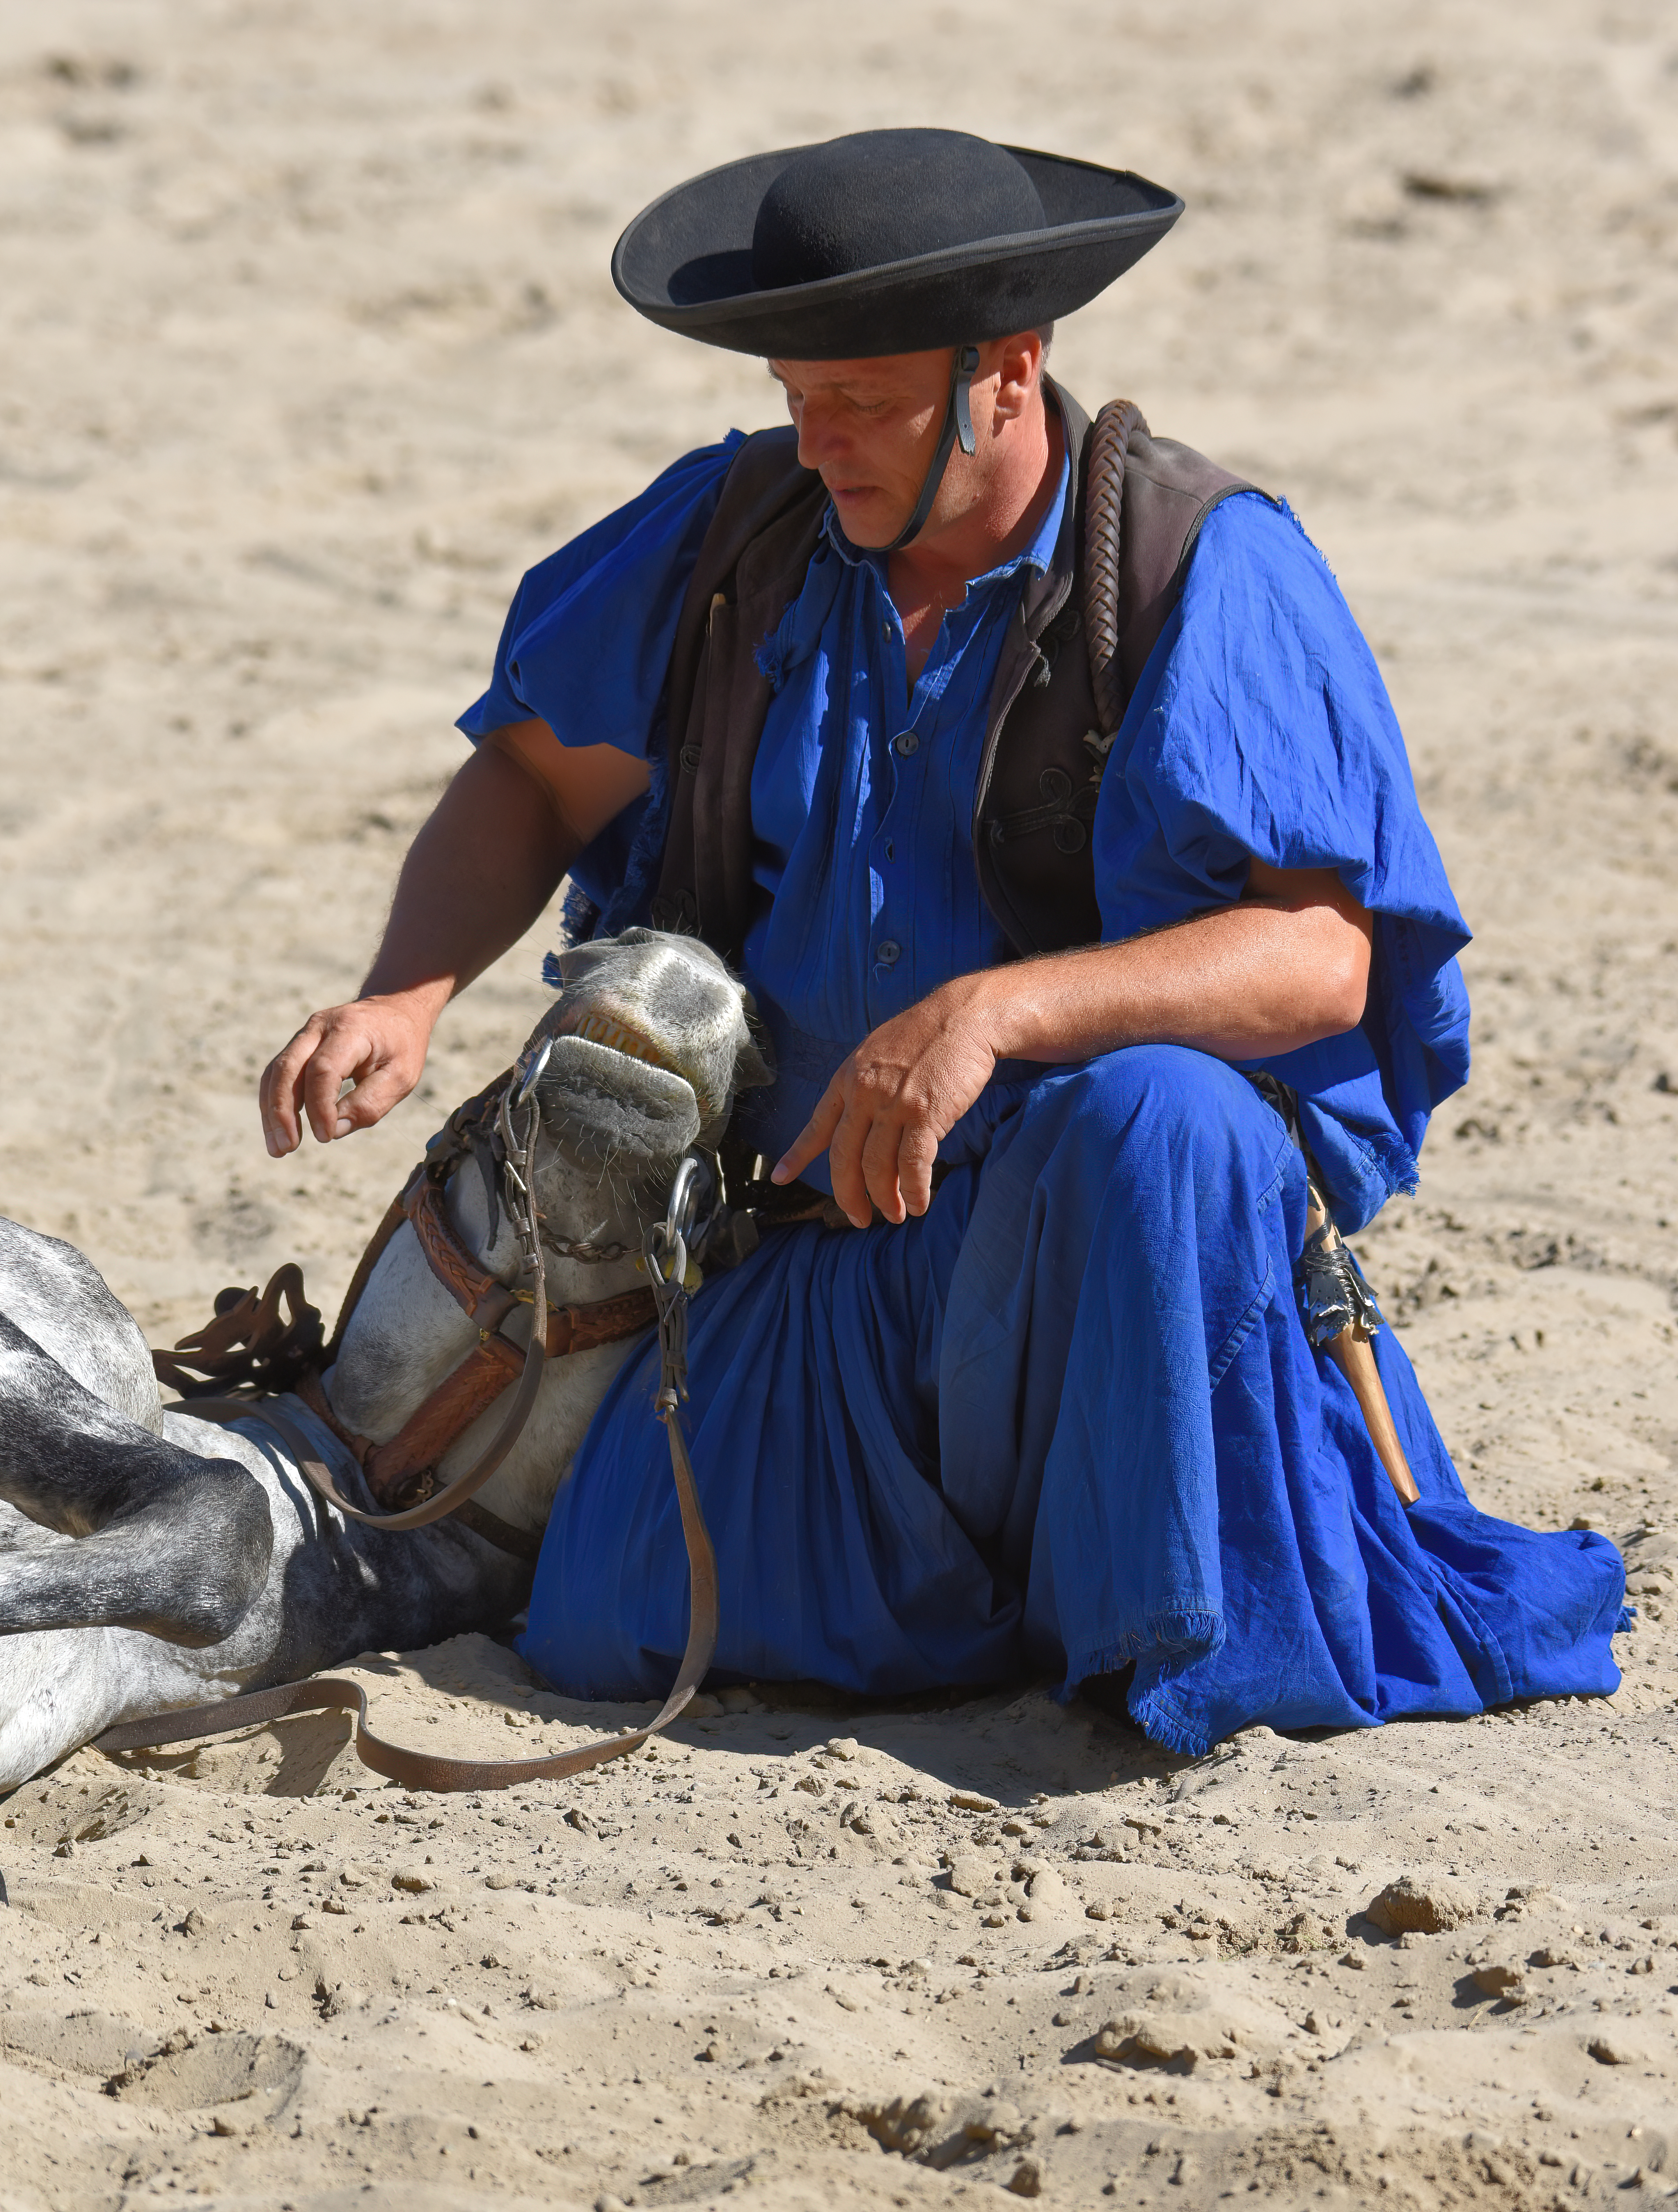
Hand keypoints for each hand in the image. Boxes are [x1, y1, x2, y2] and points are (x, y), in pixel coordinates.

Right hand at [259, 991, 439, 1157]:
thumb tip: (335, 1129)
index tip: (326, 1136)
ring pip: (276, 1072)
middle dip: (281, 1111)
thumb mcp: (402, 1076)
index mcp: (351, 1030)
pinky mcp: (299, 1046)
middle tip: (286, 1148)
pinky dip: (275, 1103)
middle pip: (287, 1068)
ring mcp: (305, 1034)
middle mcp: (320, 1027)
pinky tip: (280, 1130)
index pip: (323, 1069)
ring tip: (278, 1148)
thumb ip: (370, 1103)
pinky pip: (278, 1074)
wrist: (395, 1010)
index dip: (319, 1107)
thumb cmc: (401, 1045)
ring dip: (272, 1112)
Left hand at [772, 977, 998, 1225]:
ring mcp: (892, 1104)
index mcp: (847, 1078)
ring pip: (877, 1167)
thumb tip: (860, 1121)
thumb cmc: (927, 1035)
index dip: (797, 1155)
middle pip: (845, 1158)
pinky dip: (915, 1191)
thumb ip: (863, 1085)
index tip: (780, 1178)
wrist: (963, 1017)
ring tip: (896, 1215)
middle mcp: (862, 1093)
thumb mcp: (878, 1053)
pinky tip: (919, 1204)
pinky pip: (912, 1166)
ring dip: (886, 1200)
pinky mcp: (924, 1114)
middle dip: (849, 1196)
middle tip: (858, 1219)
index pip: (817, 1124)